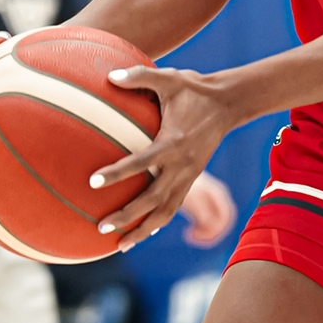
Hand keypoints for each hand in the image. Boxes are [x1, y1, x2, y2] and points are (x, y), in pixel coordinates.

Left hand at [89, 65, 237, 249]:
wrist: (229, 103)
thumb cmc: (195, 89)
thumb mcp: (169, 78)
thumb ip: (139, 77)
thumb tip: (109, 76)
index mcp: (173, 143)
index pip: (142, 162)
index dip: (118, 173)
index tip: (94, 182)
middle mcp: (182, 166)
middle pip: (153, 200)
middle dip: (127, 216)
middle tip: (101, 227)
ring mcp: (189, 176)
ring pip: (165, 212)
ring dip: (143, 231)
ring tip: (119, 246)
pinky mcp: (192, 179)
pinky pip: (173, 207)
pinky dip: (158, 223)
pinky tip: (141, 233)